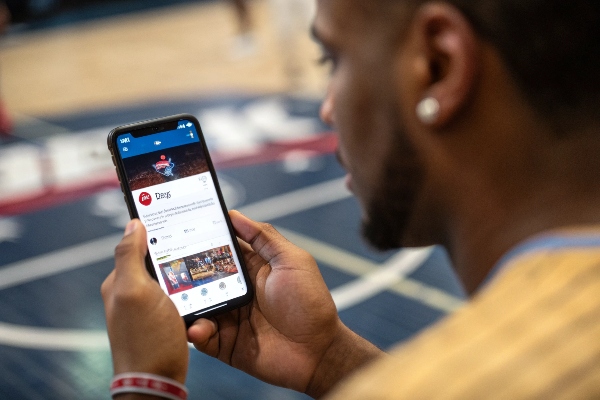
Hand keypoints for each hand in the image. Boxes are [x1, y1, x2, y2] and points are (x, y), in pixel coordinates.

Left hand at [101, 219, 188, 383]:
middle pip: (161, 258)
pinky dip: (194, 292)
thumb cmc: (145, 340)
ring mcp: (151, 306)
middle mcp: (134, 291)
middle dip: (180, 253)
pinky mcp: (167, 318)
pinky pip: (183, 295)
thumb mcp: (134, 291)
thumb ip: (129, 256)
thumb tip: (132, 223)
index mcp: (122, 279)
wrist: (157, 381)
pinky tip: (202, 294)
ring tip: (203, 274)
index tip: (178, 216)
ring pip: (175, 276)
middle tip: (200, 247)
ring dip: (189, 275)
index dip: (157, 228)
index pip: (138, 242)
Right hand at [187, 211, 381, 396]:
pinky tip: (197, 327)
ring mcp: (229, 317)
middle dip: (184, 272)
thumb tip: (235, 214)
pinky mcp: (226, 343)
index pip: (220, 250)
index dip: (201, 240)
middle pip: (202, 278)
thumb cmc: (310, 302)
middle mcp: (236, 291)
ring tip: (177, 299)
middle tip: (168, 267)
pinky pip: (203, 336)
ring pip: (197, 306)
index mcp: (251, 269)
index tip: (179, 228)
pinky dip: (196, 331)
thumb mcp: (292, 261)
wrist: (318, 352)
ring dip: (185, 303)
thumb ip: (264, 238)